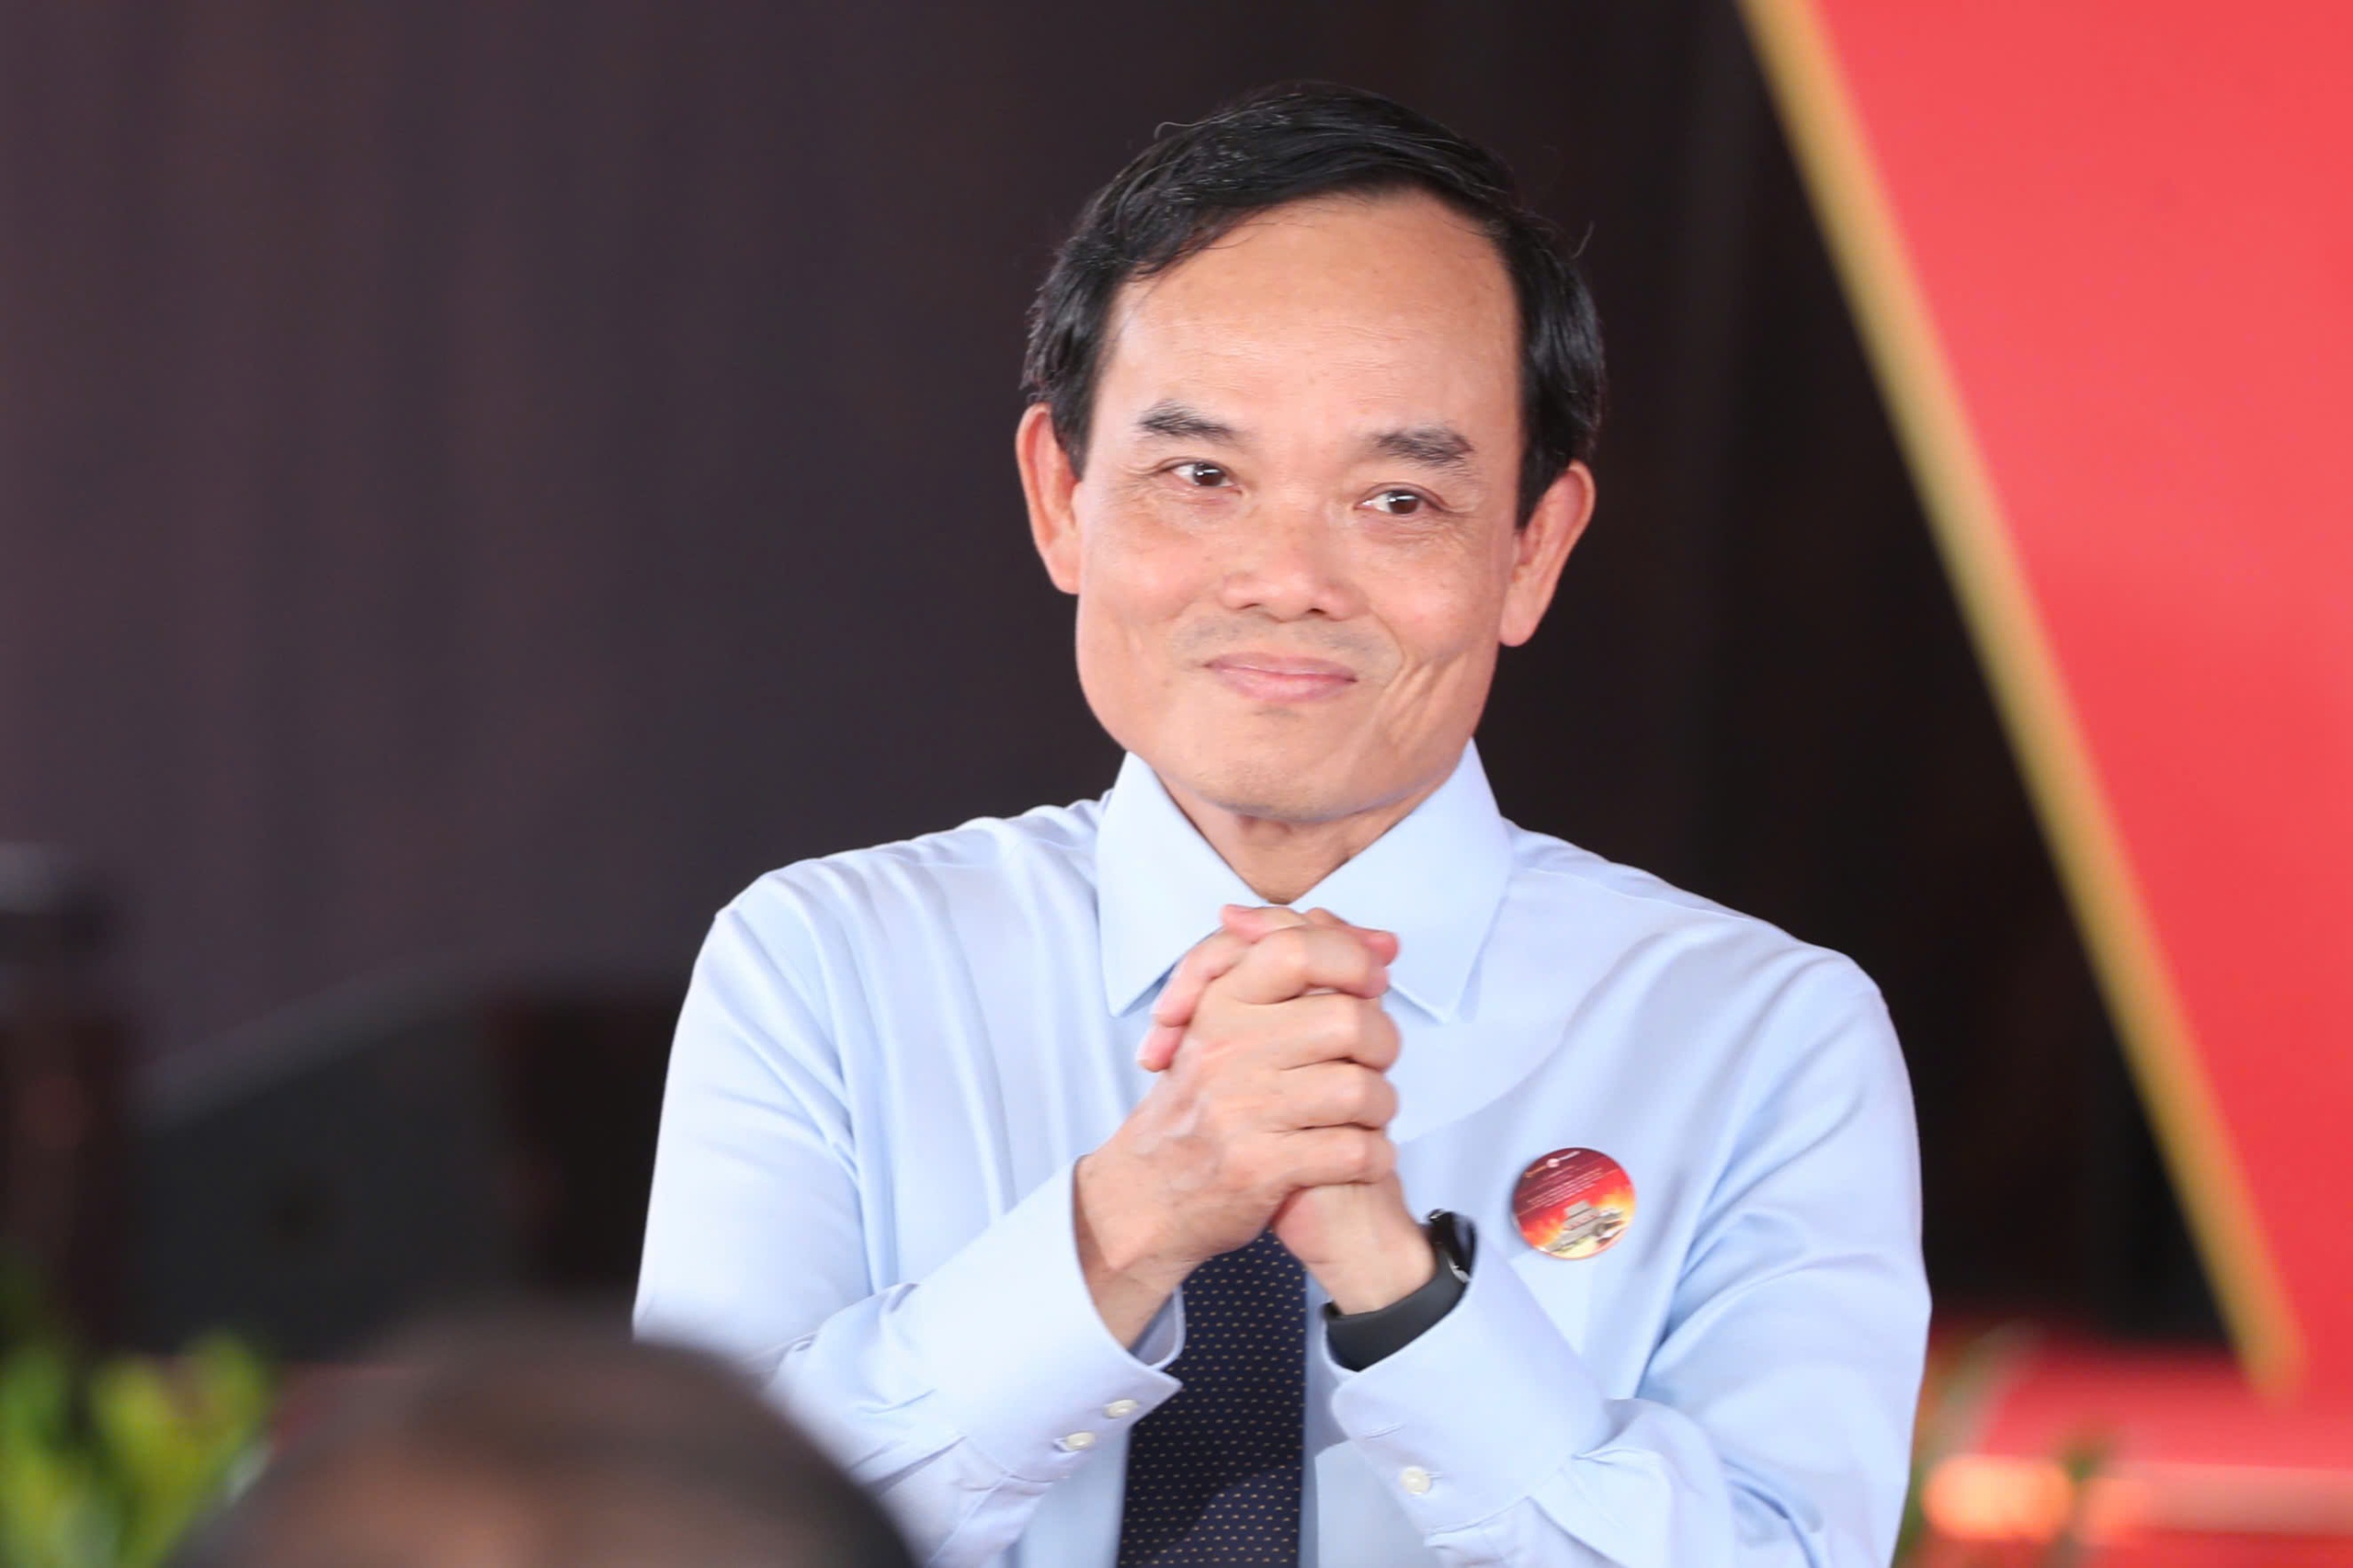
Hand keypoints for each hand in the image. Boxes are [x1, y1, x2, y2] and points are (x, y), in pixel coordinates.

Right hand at [1138, 907, 1436, 1316]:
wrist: (1145, 1193)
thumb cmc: (1202, 1101)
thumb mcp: (1226, 1021)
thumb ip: (1297, 969)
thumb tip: (1384, 944)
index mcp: (1219, 1005)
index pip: (1297, 950)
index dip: (1352, 959)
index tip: (1372, 983)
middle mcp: (1226, 1051)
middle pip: (1349, 1020)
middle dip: (1382, 1045)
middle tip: (1372, 1062)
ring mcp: (1241, 1111)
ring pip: (1360, 1088)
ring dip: (1381, 1106)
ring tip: (1365, 1114)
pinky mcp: (1259, 1169)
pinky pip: (1354, 1151)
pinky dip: (1374, 1155)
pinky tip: (1360, 1154)